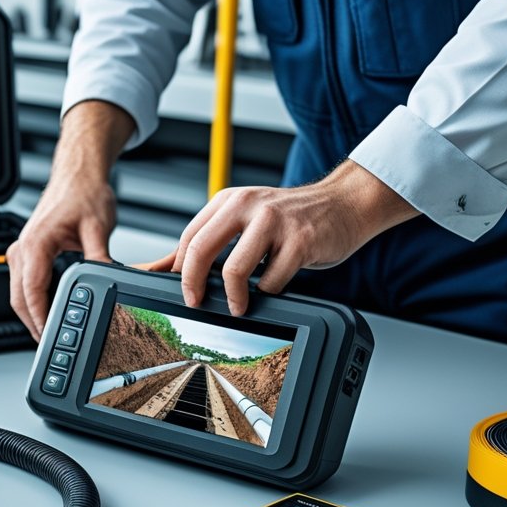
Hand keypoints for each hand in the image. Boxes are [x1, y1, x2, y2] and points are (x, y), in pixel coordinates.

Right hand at [7, 101, 132, 339]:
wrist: (77, 173)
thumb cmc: (83, 192)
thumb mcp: (98, 227)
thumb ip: (100, 259)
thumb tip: (108, 283)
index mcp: (35, 243)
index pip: (31, 291)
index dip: (40, 317)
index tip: (49, 335)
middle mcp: (22, 248)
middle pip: (18, 298)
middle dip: (33, 323)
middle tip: (52, 343)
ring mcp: (21, 250)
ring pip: (18, 293)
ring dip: (32, 313)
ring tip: (52, 331)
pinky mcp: (27, 251)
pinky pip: (23, 283)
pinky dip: (33, 299)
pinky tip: (50, 309)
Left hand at [153, 160, 419, 314]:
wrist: (345, 203)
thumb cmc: (293, 218)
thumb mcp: (246, 219)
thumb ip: (210, 240)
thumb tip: (161, 267)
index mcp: (230, 200)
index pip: (190, 237)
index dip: (180, 270)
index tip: (184, 291)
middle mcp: (248, 205)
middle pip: (202, 249)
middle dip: (193, 283)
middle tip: (197, 303)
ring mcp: (274, 221)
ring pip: (234, 268)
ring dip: (233, 296)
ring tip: (239, 307)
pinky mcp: (300, 241)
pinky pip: (271, 280)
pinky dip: (268, 293)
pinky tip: (273, 289)